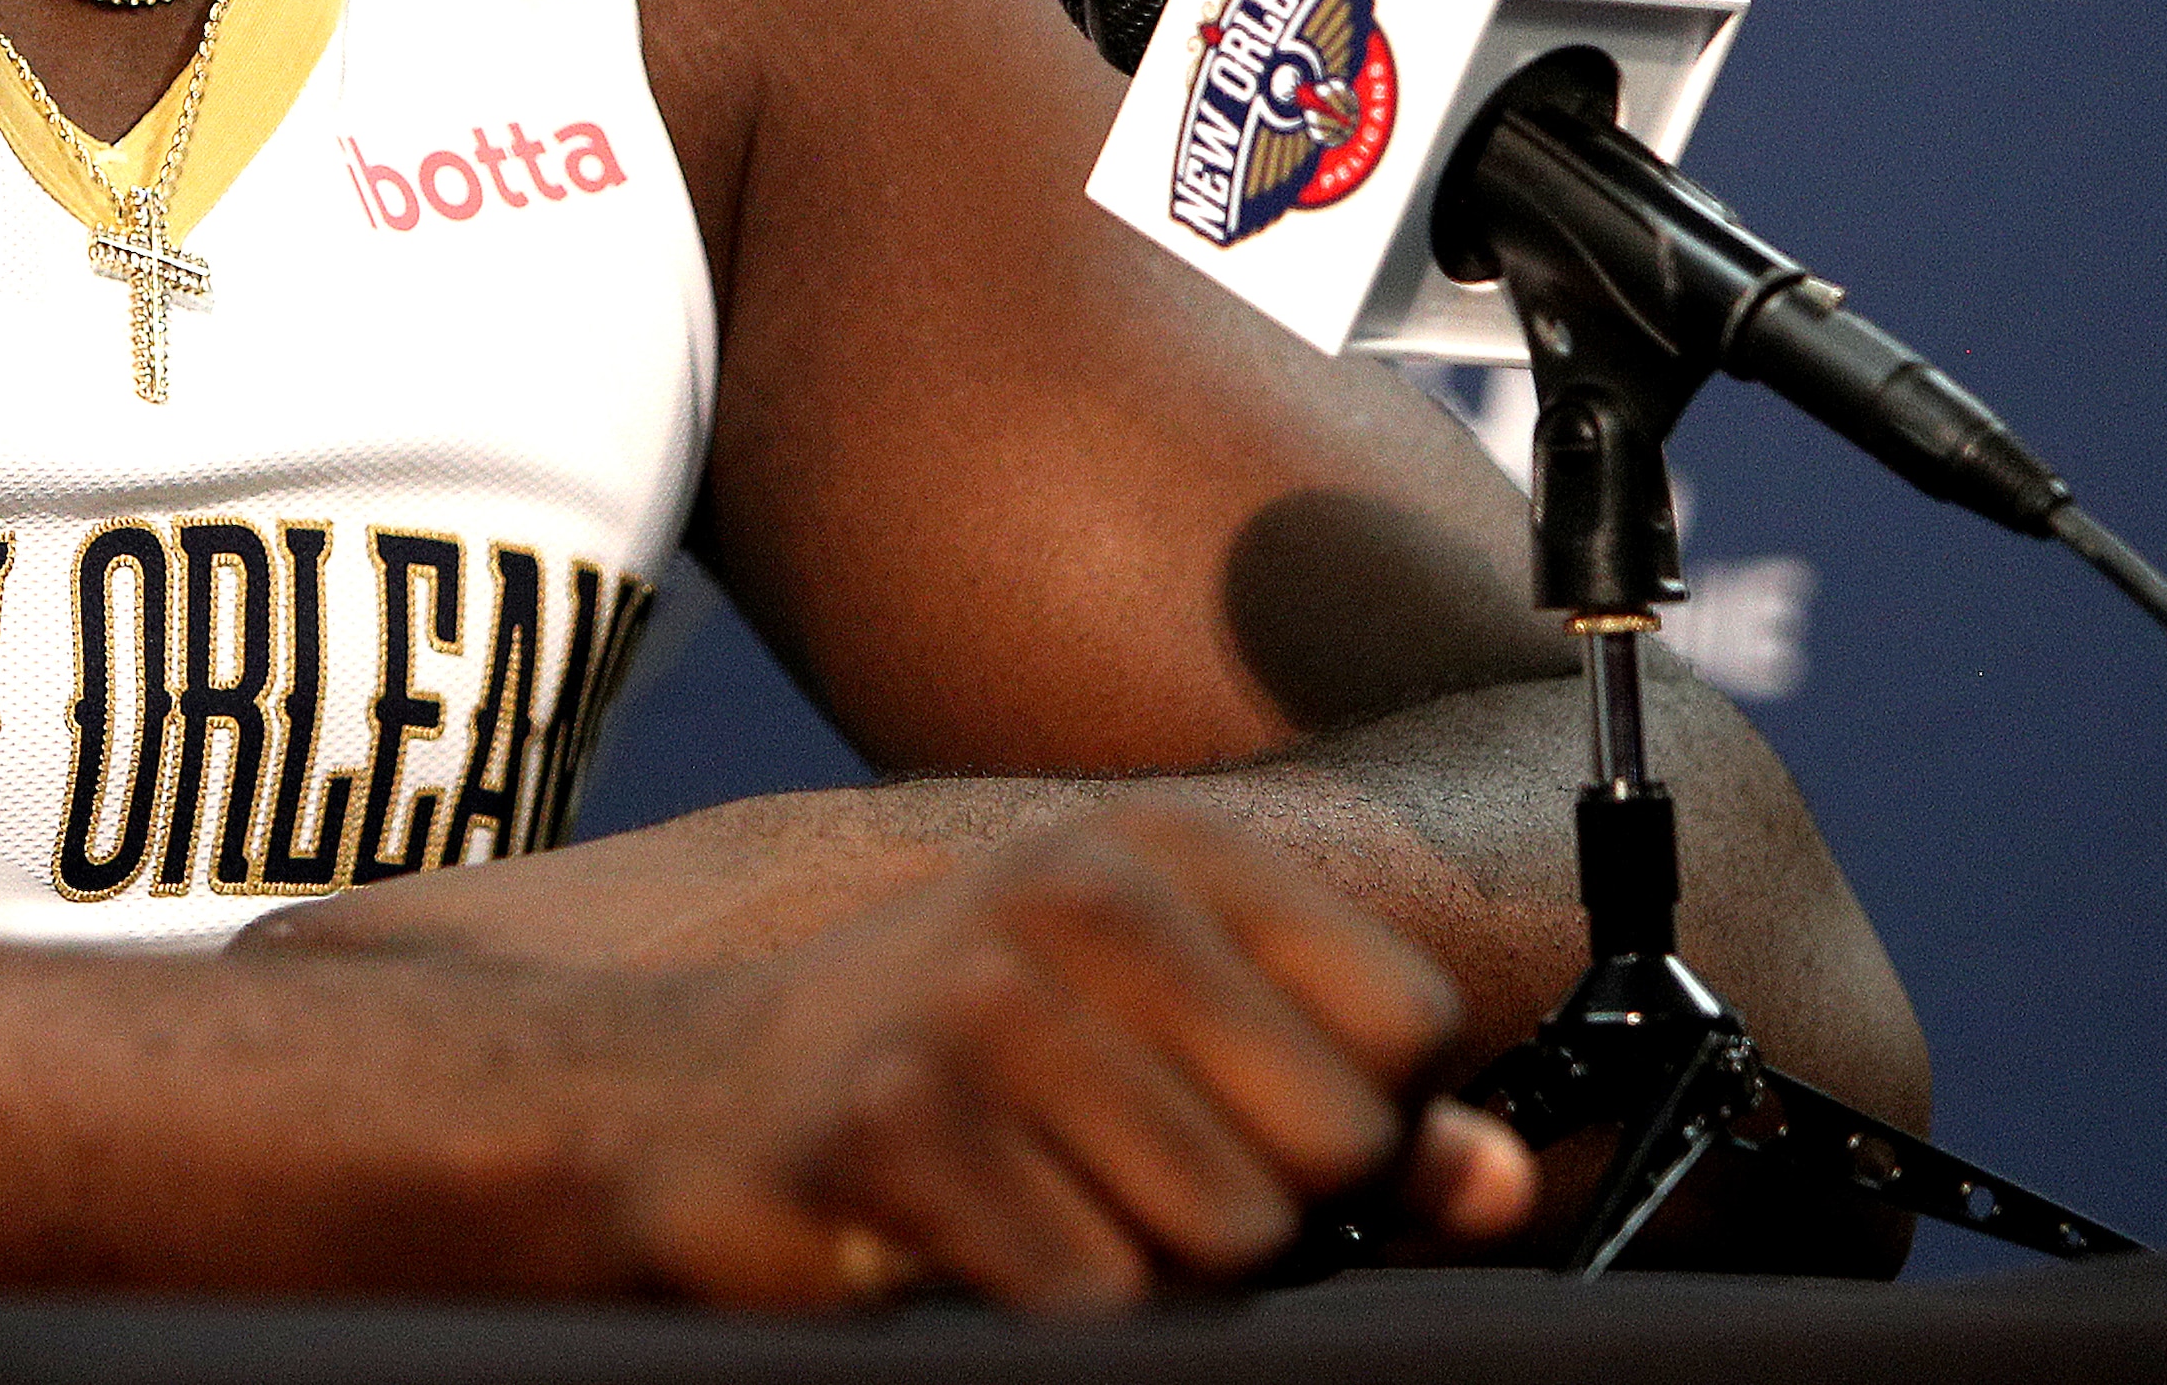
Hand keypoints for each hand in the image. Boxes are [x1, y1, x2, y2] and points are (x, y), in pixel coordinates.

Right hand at [604, 803, 1536, 1309]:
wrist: (667, 1105)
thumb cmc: (940, 1078)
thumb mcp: (1149, 1042)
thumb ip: (1340, 1103)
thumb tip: (1499, 1180)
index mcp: (1159, 850)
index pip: (1406, 1023)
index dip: (1355, 1125)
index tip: (1241, 1126)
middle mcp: (1076, 892)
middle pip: (1336, 1145)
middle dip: (1261, 1219)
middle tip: (1118, 1189)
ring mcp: (978, 1000)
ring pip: (1227, 1241)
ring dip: (1148, 1278)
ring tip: (1037, 1215)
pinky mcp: (896, 1126)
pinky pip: (1094, 1301)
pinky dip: (1046, 1315)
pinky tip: (964, 1252)